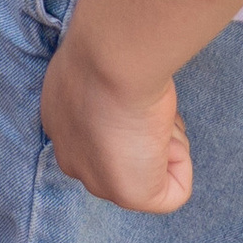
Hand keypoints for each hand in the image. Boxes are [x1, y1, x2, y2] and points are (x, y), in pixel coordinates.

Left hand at [39, 22, 191, 216]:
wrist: (110, 58)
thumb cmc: (107, 47)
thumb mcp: (101, 58)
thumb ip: (110, 82)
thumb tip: (136, 96)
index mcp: (61, 118)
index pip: (100, 128)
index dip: (130, 110)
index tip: (131, 87)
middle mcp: (71, 152)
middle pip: (127, 153)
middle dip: (149, 132)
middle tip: (144, 104)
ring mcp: (98, 179)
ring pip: (153, 167)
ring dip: (165, 137)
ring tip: (147, 110)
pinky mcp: (130, 195)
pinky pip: (175, 191)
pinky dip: (181, 161)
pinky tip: (158, 132)